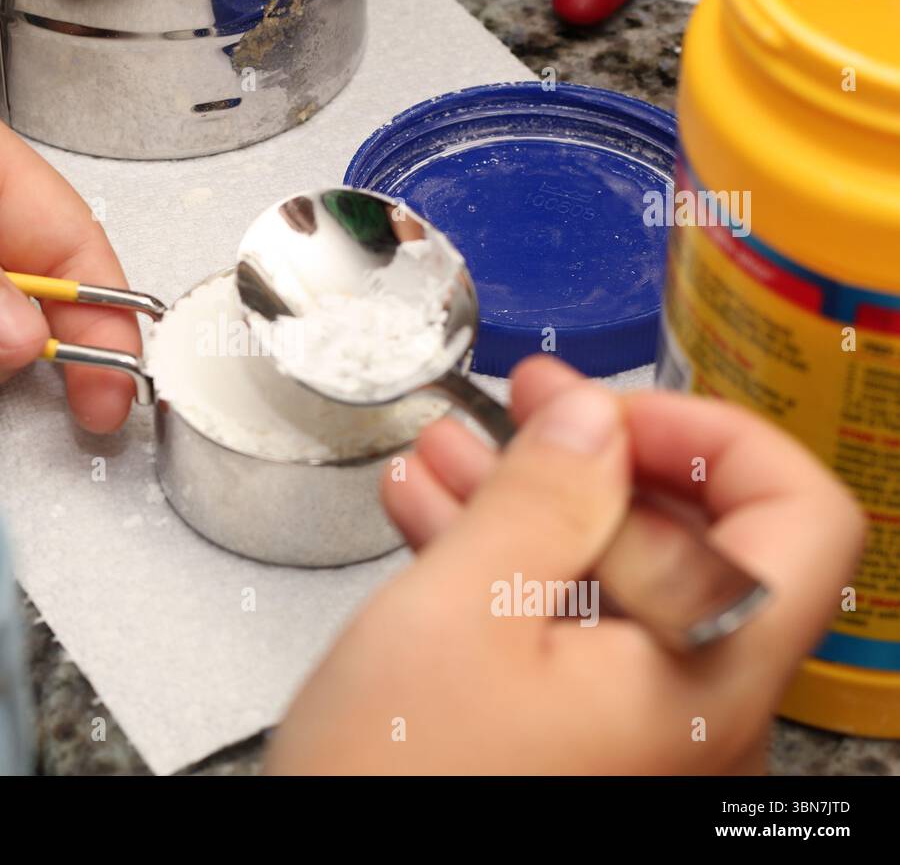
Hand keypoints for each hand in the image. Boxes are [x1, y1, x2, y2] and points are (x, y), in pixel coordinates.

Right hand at [267, 356, 864, 773]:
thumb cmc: (395, 786)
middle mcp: (695, 714)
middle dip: (593, 458)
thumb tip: (591, 418)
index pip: (798, 517)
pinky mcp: (577, 742)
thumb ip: (541, 497)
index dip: (710, 436)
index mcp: (703, 678)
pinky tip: (439, 520)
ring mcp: (637, 733)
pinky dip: (509, 568)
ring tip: (453, 455)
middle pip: (692, 544)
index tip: (615, 413)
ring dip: (533, 505)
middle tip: (527, 406)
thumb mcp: (458, 609)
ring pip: (611, 584)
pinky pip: (566, 633)